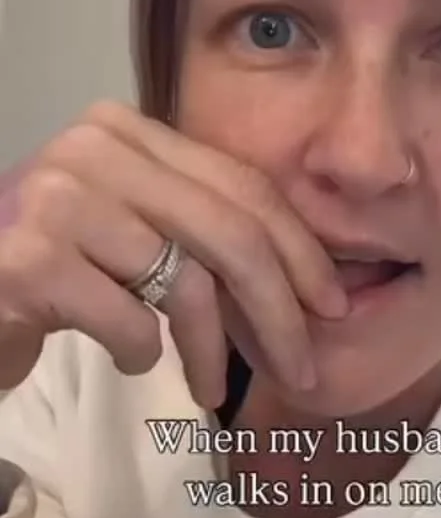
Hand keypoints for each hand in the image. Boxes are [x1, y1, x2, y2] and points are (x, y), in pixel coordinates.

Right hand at [0, 101, 347, 402]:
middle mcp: (92, 149)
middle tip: (303, 370)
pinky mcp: (29, 260)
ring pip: (184, 284)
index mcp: (126, 129)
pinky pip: (130, 322)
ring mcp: (56, 199)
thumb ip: (194, 229)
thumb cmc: (49, 272)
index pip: (241, 184)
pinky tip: (129, 361)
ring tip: (210, 388)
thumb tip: (303, 282)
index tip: (333, 304)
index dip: (300, 249)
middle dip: (281, 311)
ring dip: (212, 352)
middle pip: (229, 233)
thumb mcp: (126, 231)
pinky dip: (142, 356)